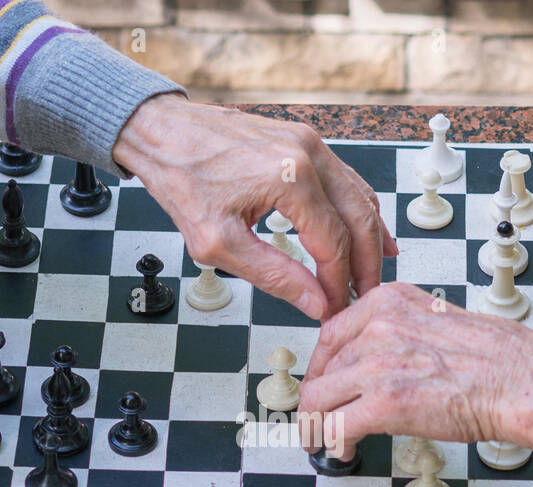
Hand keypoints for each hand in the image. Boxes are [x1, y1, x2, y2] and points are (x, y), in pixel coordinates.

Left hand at [113, 94, 397, 320]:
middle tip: (365, 297)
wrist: (162, 130)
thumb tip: (316, 303)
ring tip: (370, 272)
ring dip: (368, 237)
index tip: (338, 310)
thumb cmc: (182, 180)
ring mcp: (310, 141)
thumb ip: (272, 275)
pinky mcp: (304, 139)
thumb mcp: (218, 243)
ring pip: (359, 196)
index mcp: (291, 177)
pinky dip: (356, 210)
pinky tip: (364, 231)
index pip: (334, 244)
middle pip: (360, 218)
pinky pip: (344, 180)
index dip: (340, 284)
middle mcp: (309, 153)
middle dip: (366, 264)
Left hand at [299, 283, 532, 458]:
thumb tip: (382, 354)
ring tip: (327, 439)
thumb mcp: (438, 318)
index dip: (322, 367)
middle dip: (320, 399)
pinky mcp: (383, 404)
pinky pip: (334, 427)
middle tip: (323, 417)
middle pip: (322, 369)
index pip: (331, 334)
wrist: (522, 381)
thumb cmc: (498, 357)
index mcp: (389, 303)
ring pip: (319, 398)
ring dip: (319, 424)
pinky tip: (341, 451)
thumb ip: (402, 330)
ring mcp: (378, 366)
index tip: (323, 383)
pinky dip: (330, 443)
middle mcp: (378, 328)